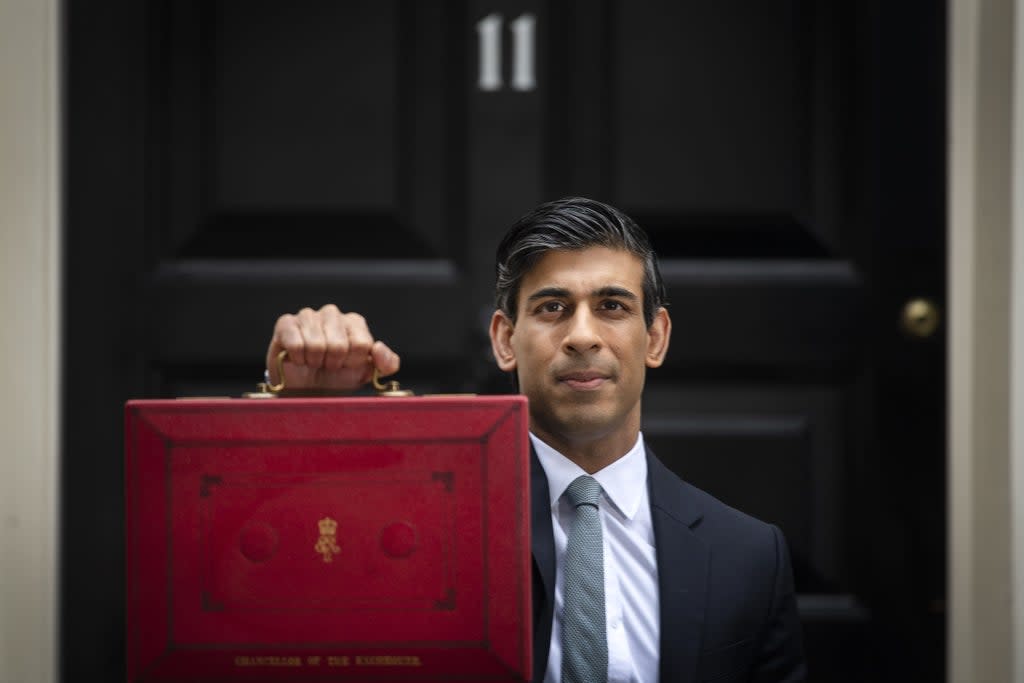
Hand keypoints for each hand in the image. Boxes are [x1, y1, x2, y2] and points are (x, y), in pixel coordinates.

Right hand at [265, 304, 399, 391]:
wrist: (306, 388)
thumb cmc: (338, 377)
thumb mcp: (367, 373)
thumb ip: (386, 363)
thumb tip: (378, 348)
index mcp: (355, 323)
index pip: (361, 344)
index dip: (353, 362)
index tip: (346, 365)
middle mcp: (332, 314)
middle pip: (339, 344)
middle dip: (333, 363)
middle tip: (327, 365)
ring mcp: (308, 316)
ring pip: (316, 344)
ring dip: (315, 362)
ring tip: (313, 361)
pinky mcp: (286, 323)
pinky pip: (295, 343)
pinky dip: (297, 358)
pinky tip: (298, 358)